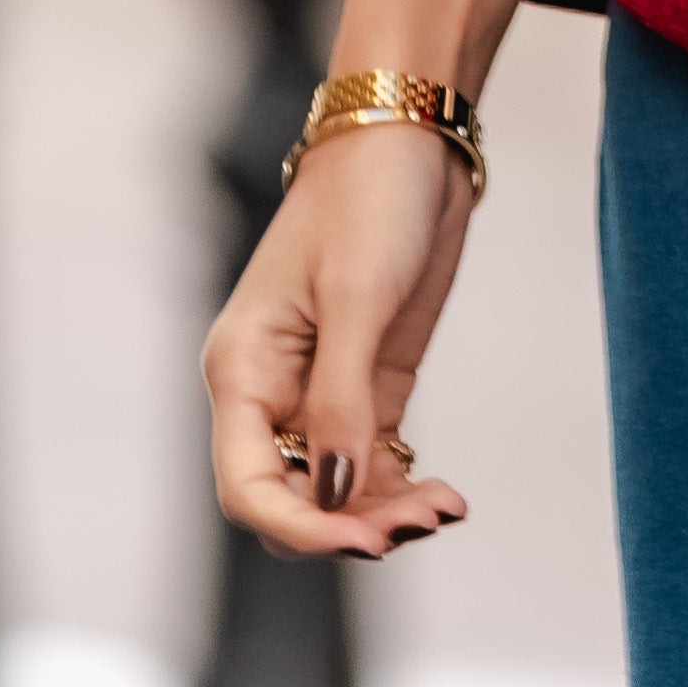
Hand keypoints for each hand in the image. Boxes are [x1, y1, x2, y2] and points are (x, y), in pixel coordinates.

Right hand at [202, 127, 476, 560]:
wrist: (410, 145)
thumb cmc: (367, 202)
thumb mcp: (357, 298)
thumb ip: (341, 402)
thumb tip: (334, 494)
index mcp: (242, 372)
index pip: (247, 487)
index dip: (301, 527)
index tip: (367, 542)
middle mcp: (271, 393)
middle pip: (291, 501)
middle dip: (349, 527)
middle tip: (422, 521)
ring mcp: (319, 393)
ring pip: (335, 493)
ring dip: (385, 515)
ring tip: (445, 508)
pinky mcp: (367, 387)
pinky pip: (372, 465)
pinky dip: (402, 490)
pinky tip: (446, 496)